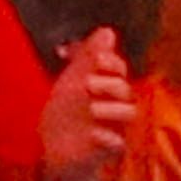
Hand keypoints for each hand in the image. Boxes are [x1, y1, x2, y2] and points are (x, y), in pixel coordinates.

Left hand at [38, 29, 131, 180]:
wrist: (50, 150)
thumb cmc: (64, 113)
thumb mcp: (71, 81)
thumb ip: (87, 56)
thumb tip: (107, 30)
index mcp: (105, 86)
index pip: (119, 68)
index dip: (112, 61)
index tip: (97, 58)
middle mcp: (114, 105)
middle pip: (125, 89)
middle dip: (109, 83)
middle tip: (87, 84)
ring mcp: (114, 127)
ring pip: (129, 113)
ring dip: (112, 108)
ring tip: (92, 108)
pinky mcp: (108, 150)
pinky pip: (118, 143)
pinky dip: (108, 138)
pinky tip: (93, 134)